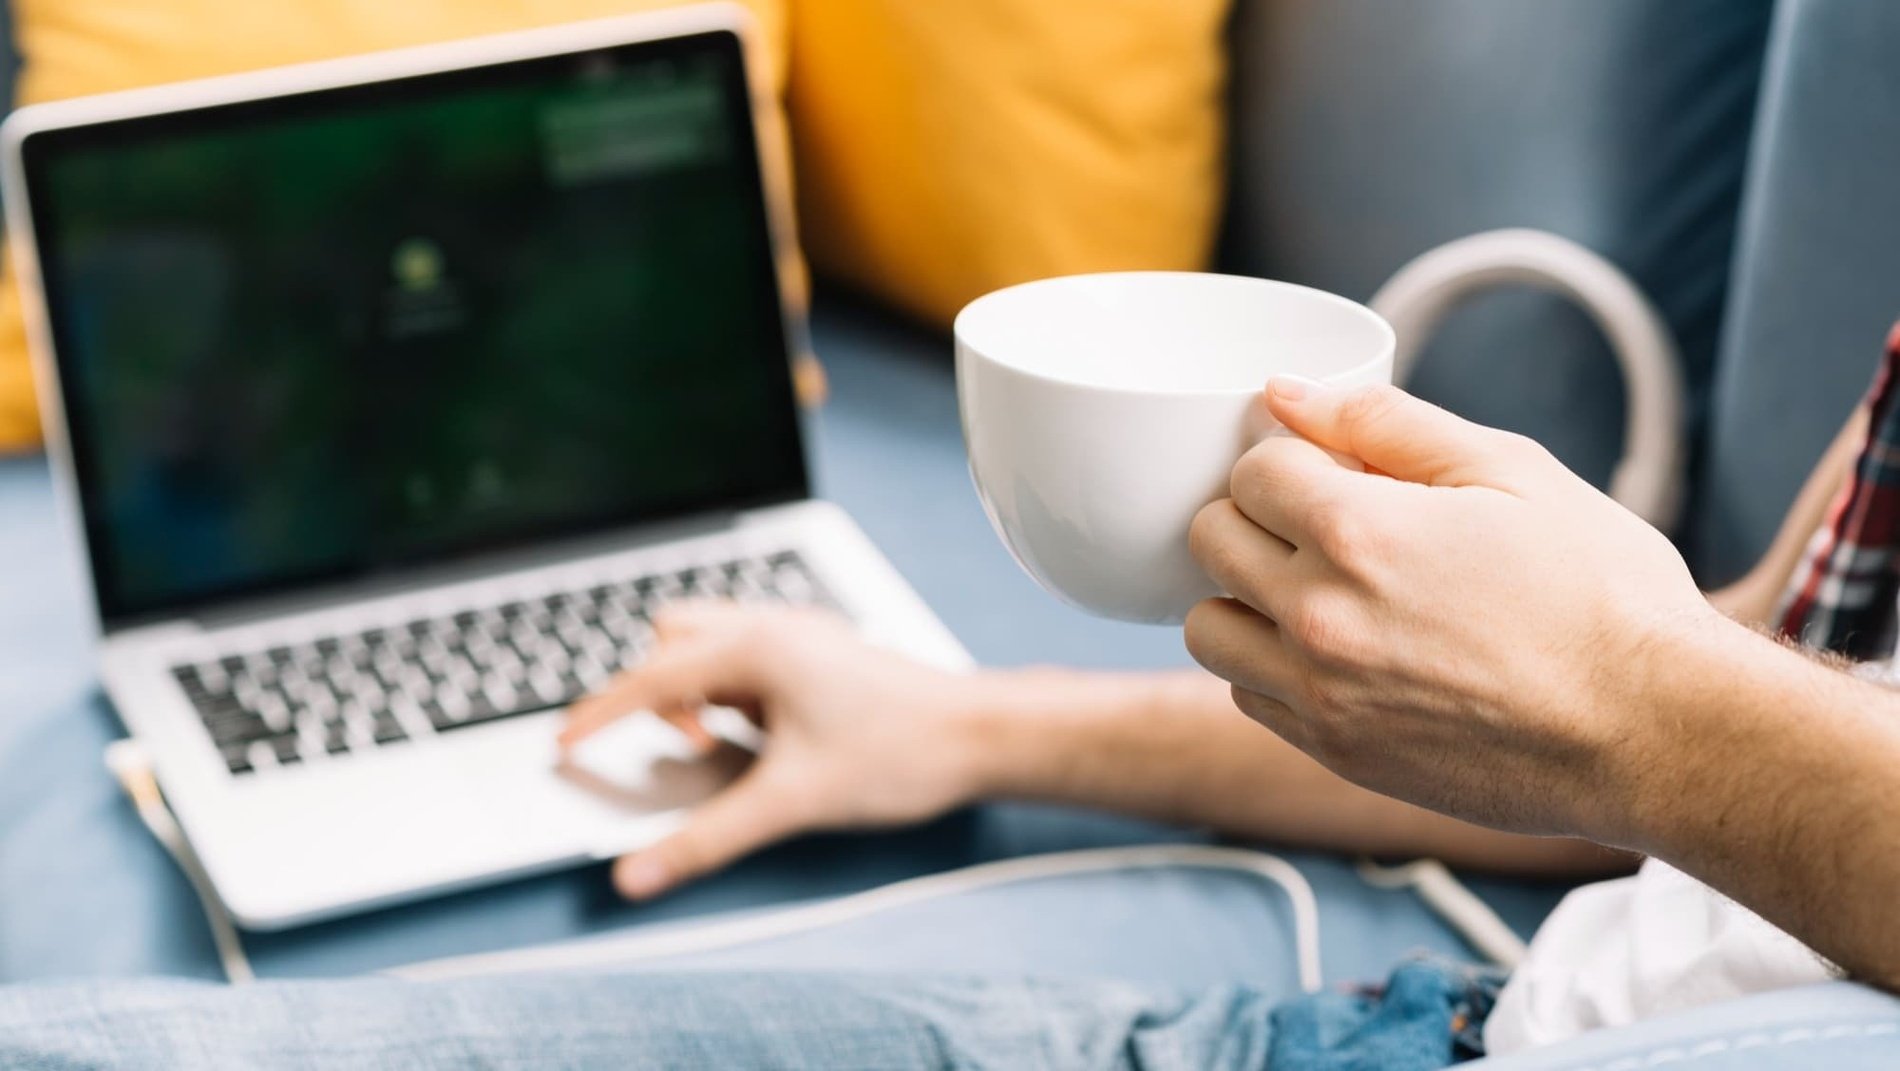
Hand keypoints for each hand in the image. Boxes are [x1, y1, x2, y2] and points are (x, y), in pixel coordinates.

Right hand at [560, 603, 984, 898]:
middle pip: (674, 641)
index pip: (650, 678)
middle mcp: (774, 628)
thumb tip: (640, 872)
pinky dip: (739, 692)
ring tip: (738, 743)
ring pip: (714, 644)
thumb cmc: (900, 750)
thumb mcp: (791, 802)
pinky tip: (773, 735)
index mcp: (755, 648)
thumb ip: (706, 838)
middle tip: (698, 749)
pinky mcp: (823, 655)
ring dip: (703, 690)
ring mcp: (802, 637)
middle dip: (662, 694)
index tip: (564, 741)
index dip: (600, 714)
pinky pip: (752, 658)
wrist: (981, 735)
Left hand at [1185, 379, 1719, 841]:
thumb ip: (1384, 422)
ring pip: (1210, 629)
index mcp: (1357, 533)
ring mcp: (1319, 694)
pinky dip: (1271, 668)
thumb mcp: (1509, 470)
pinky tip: (1336, 652)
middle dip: (1255, 516)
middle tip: (1321, 522)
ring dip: (1245, 598)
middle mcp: (1318, 617)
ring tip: (1316, 589)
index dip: (1291, 459)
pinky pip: (1248, 697)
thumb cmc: (1600, 592)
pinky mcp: (1335, 753)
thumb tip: (1284, 393)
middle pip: (1210, 540)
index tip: (1333, 472)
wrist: (1653, 730)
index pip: (1250, 471)